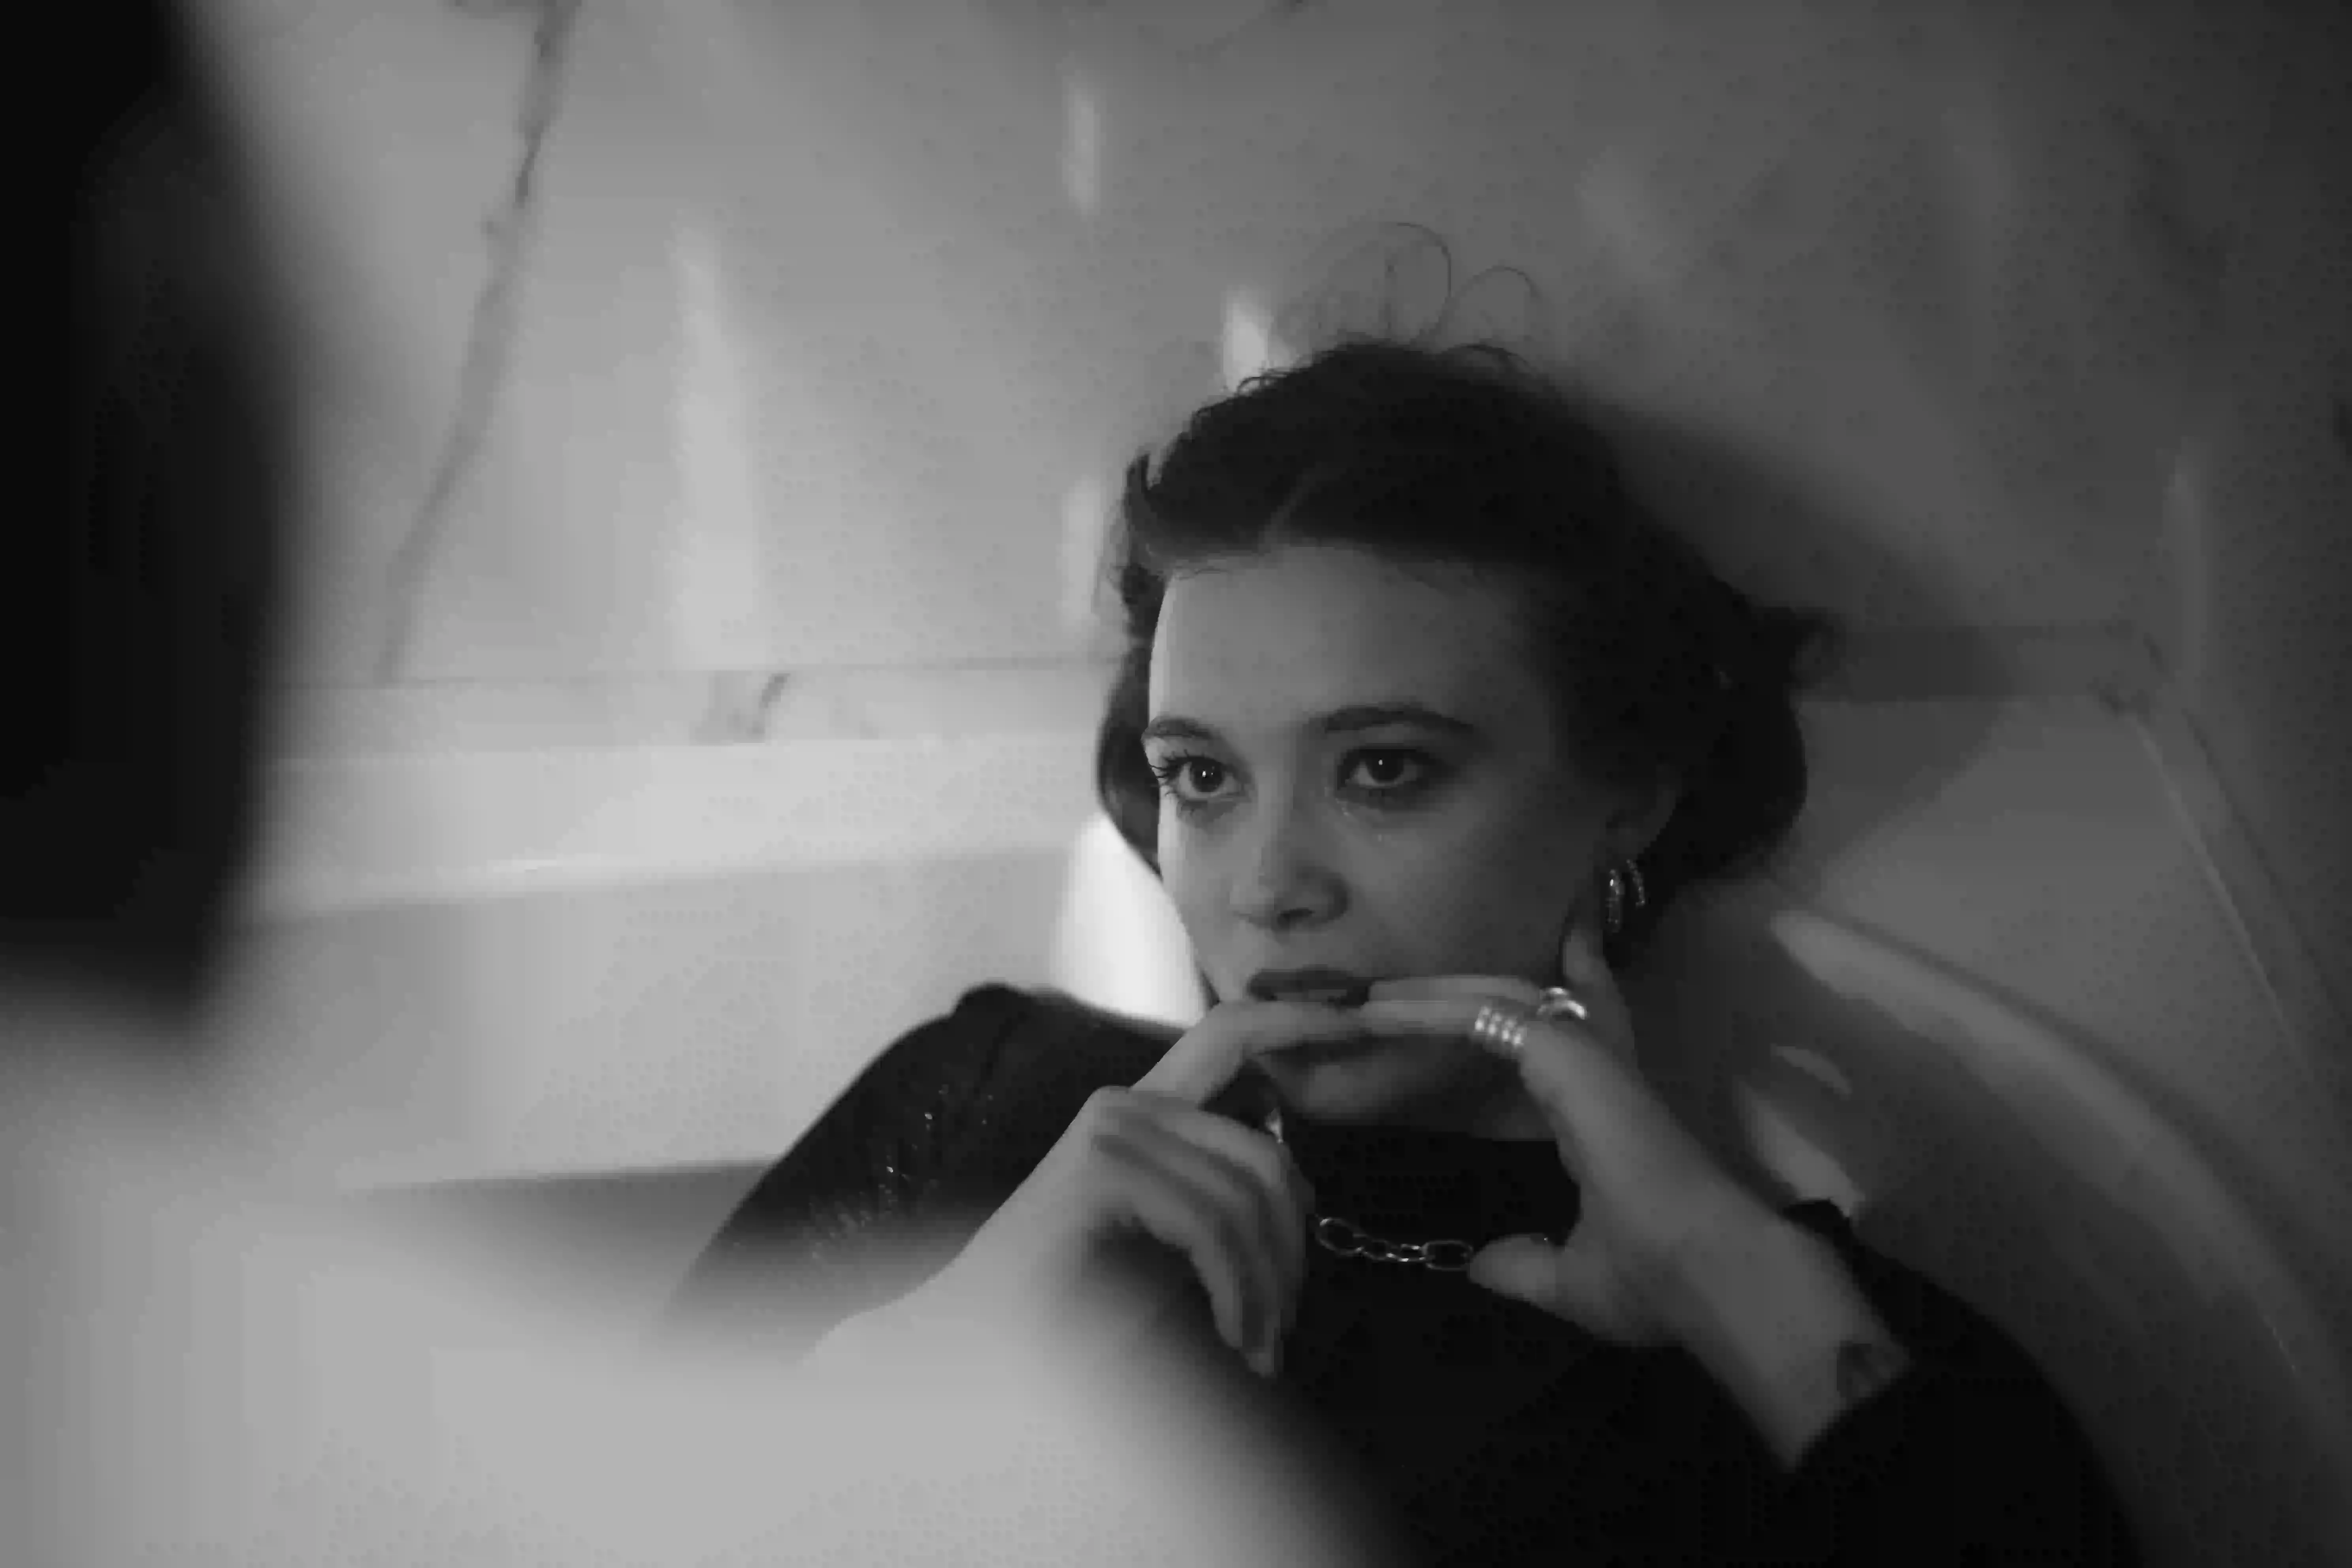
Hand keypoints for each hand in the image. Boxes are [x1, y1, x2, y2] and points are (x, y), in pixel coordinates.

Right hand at [925, 998, 1379, 1377]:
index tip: (1368, 1013)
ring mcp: (1110, 1131)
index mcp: (1145, 1109)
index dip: (1301, 1017)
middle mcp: (1126, 1103)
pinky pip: (1212, 1226)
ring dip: (1267, 1290)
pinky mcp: (1099, 1173)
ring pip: (1246, 1197)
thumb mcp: (1169, 1239)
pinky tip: (1233, 1339)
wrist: (982, 1344)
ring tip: (1257, 1351)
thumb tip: (1298, 1197)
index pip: (1233, 1035)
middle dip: (1293, 1248)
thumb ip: (1223, 1197)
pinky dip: (1237, 1294)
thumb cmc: (1075, 1300)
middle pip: (1265, 1153)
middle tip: (1282, 1330)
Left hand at [1355, 917, 1779, 1346]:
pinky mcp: (1566, 1052)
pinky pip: (1482, 1015)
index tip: (1469, 1016)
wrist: (1704, 1273)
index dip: (1515, 1029)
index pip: (1555, 1052)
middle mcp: (1594, 1074)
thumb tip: (1483, 1266)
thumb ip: (1527, 1265)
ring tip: (1370, 993)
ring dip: (1431, 996)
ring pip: (1499, 999)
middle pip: (1526, 1007)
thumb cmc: (1656, 1279)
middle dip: (1462, 995)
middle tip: (1397, 988)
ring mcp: (1582, 1057)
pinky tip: (1379, 1008)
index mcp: (1602, 1119)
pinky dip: (1428, 1009)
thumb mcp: (1573, 1279)